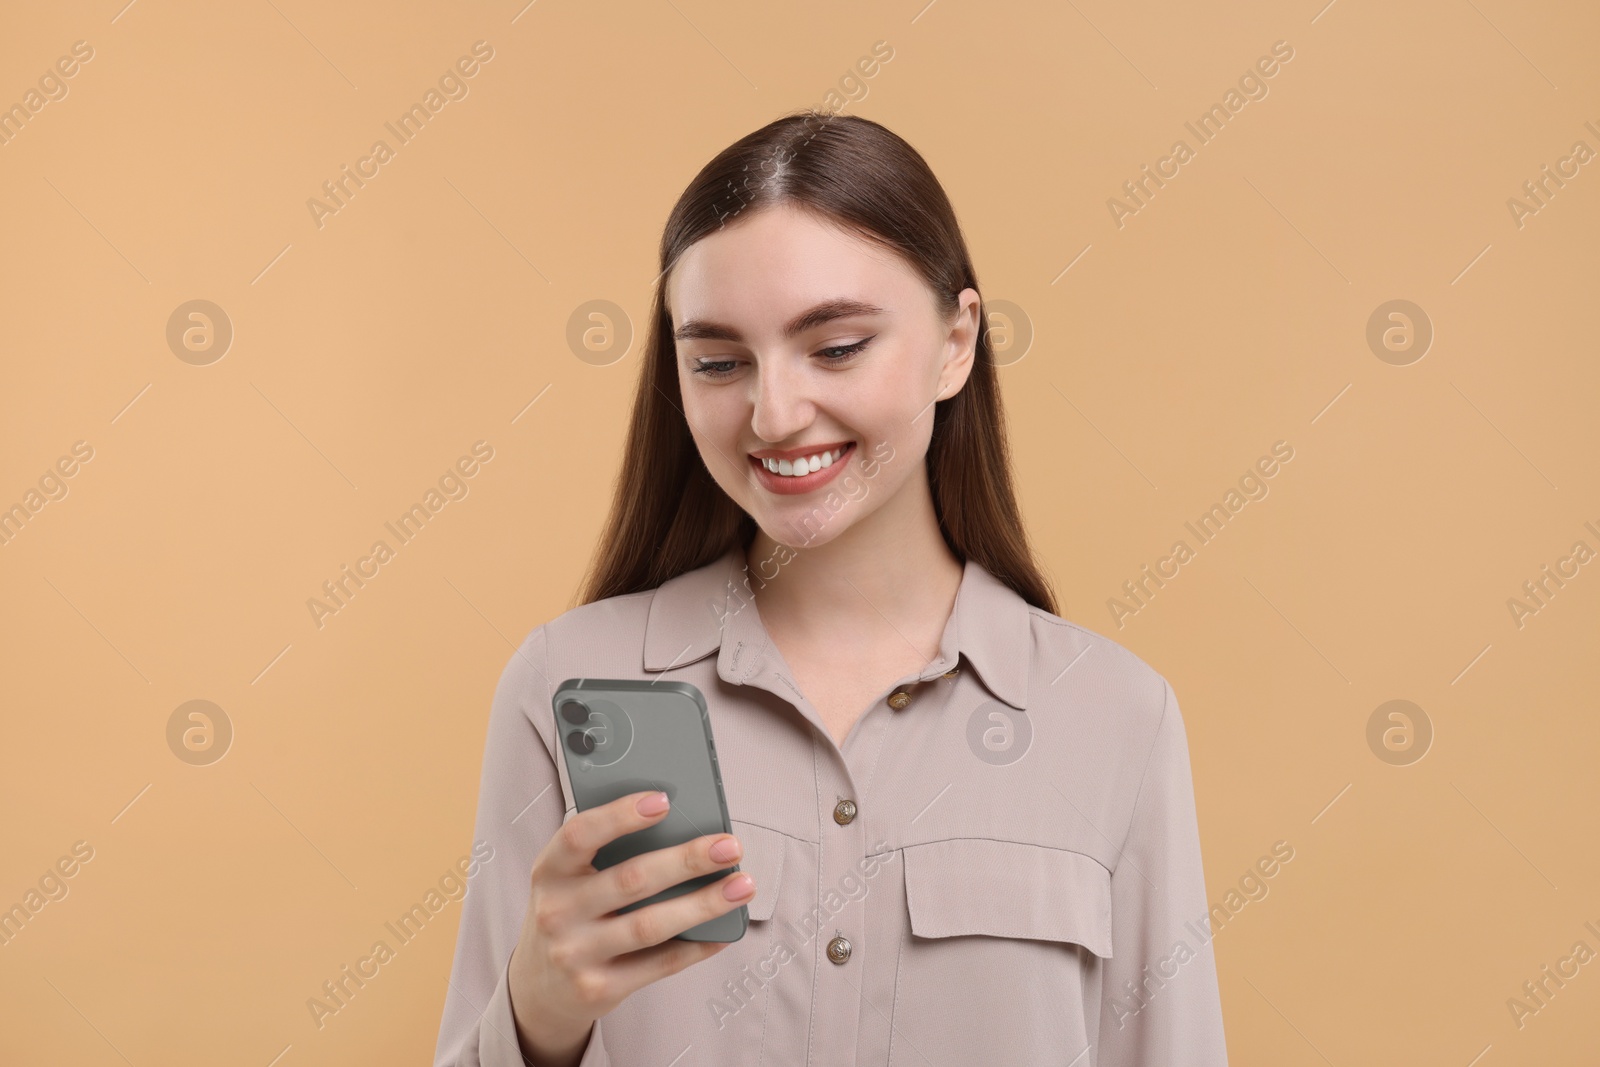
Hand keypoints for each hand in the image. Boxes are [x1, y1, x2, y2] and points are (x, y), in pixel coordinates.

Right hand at [506, 790, 755, 1065]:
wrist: (539, 988)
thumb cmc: (571, 911)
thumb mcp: (569, 877)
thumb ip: (607, 851)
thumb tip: (680, 823)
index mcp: (549, 871)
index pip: (580, 834)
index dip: (620, 815)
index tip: (664, 800)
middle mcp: (557, 912)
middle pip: (631, 880)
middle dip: (687, 860)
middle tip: (730, 846)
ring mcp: (575, 955)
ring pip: (651, 925)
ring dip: (704, 904)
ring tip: (742, 885)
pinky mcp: (598, 990)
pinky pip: (659, 965)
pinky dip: (697, 946)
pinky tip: (724, 930)